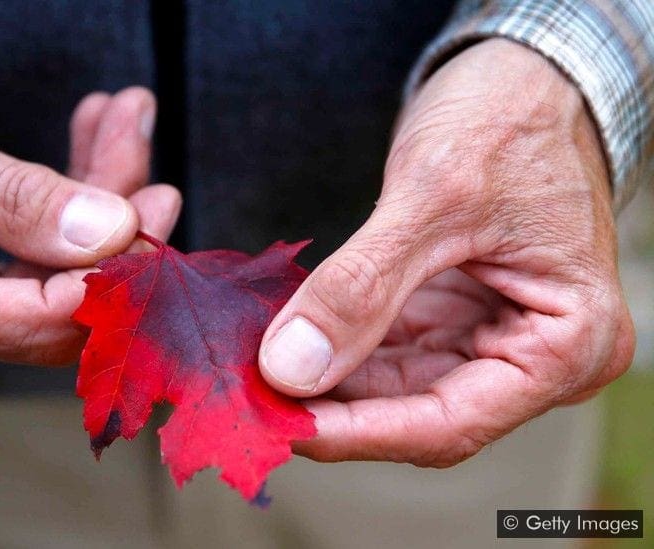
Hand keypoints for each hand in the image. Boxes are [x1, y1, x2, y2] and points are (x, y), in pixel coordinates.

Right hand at [0, 55, 179, 386]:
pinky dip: (61, 211)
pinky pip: (29, 270)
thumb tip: (112, 236)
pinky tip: (86, 149)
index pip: (41, 319)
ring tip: (116, 121)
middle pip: (57, 302)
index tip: (157, 202)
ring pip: (52, 281)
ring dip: (93, 201)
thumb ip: (14, 198)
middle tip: (137, 137)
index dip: (115, 269)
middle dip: (111, 218)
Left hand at [258, 39, 634, 465]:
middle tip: (252, 400)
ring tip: (255, 371)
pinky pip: (387, 346)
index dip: (358, 432)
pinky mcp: (454, 313)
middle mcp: (536, 356)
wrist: (526, 71)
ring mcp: (492, 335)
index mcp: (569, 344)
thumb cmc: (510, 117)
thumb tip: (292, 369)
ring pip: (394, 384)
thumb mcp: (435, 196)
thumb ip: (362, 287)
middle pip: (418, 412)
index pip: (450, 423)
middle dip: (332, 406)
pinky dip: (336, 343)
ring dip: (325, 378)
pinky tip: (284, 338)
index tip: (283, 429)